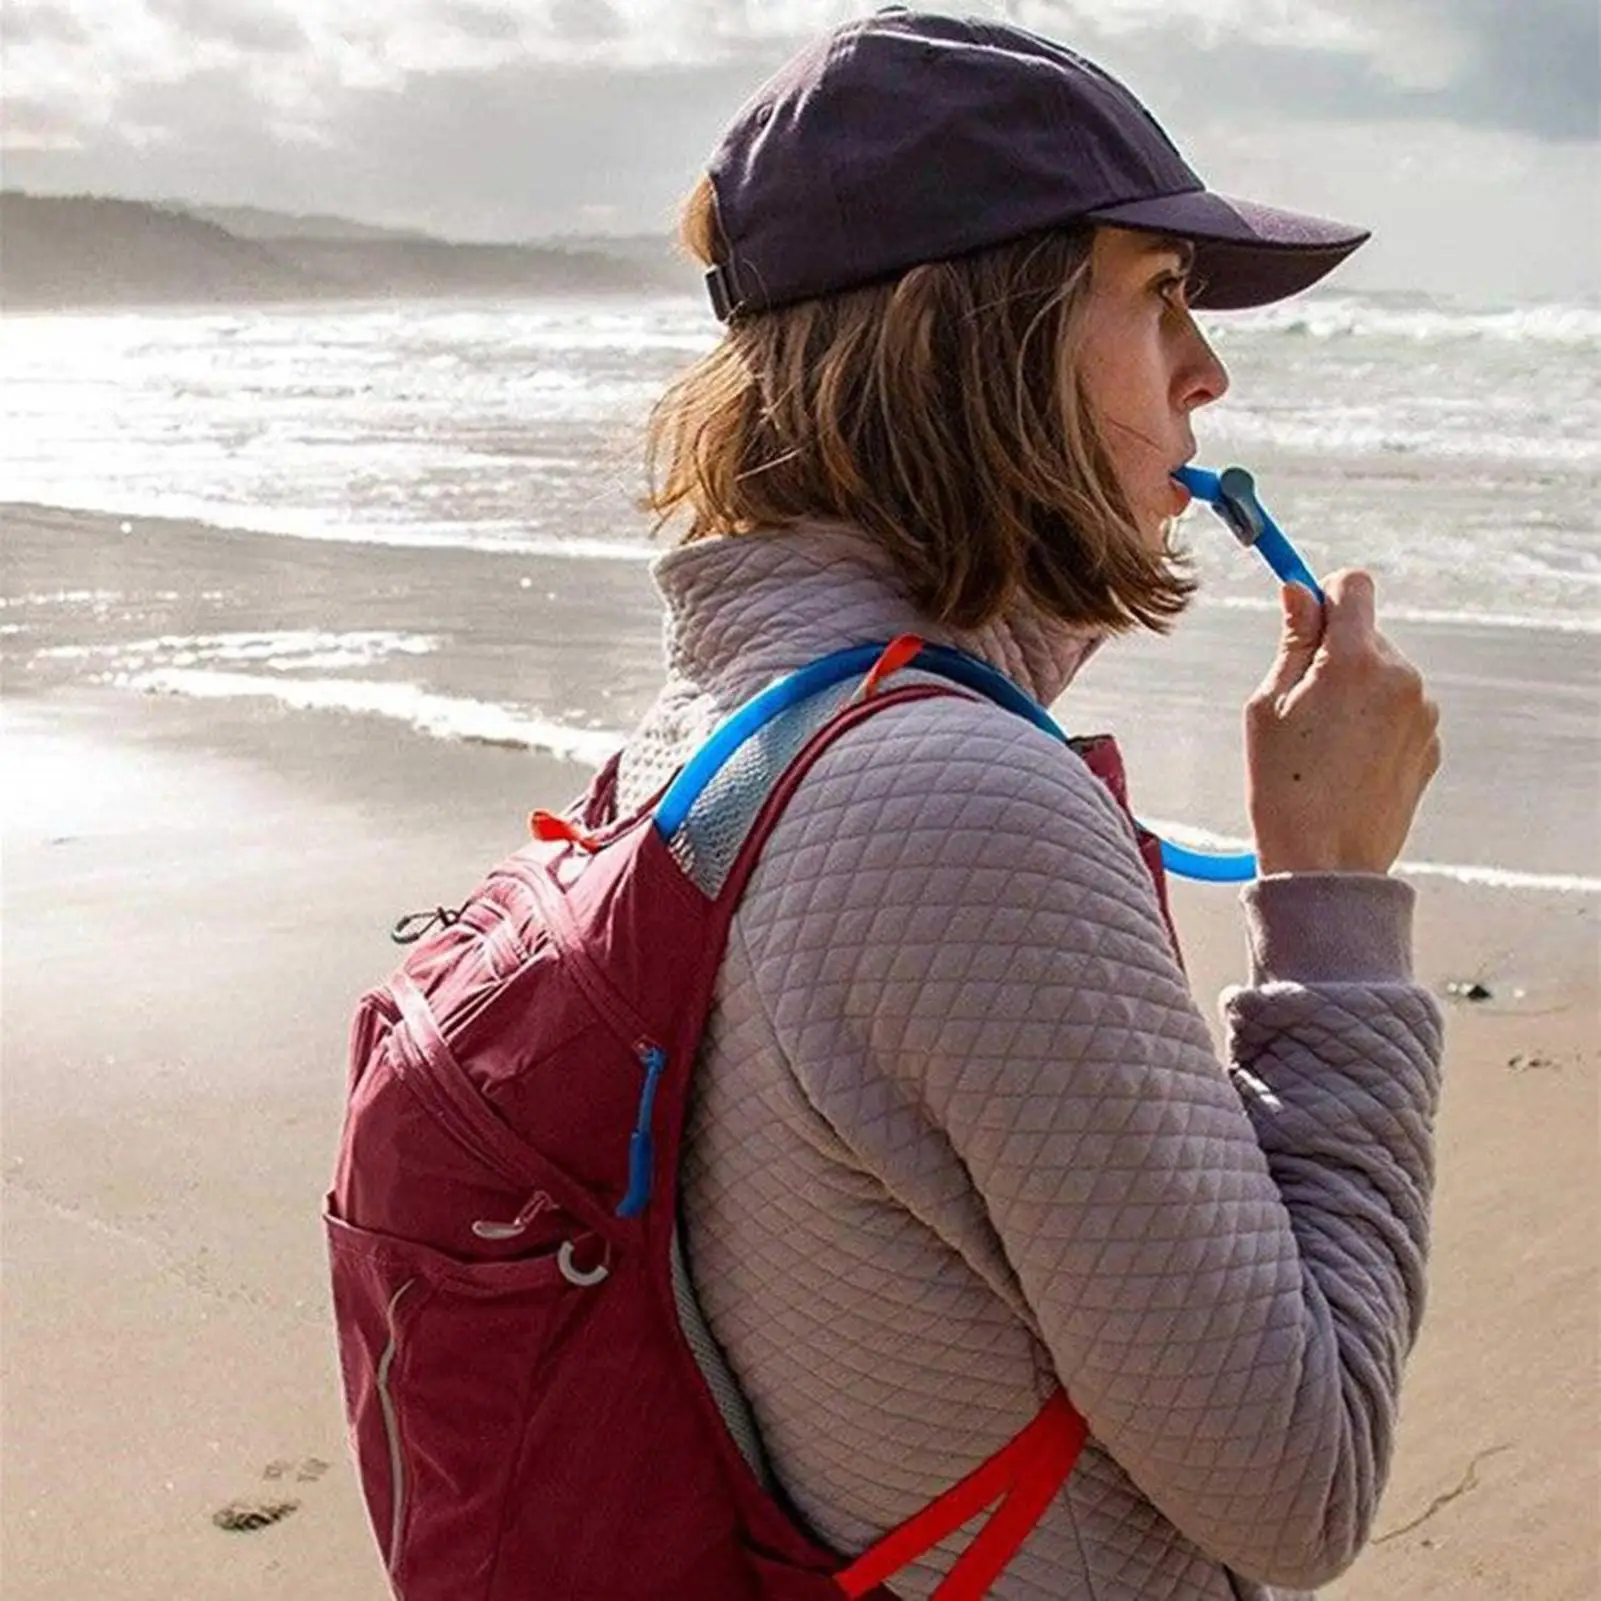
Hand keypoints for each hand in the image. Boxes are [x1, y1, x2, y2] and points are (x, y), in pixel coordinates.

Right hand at [1244, 571, 1440, 875]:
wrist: (1326, 865)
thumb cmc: (1284, 789)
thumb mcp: (1267, 706)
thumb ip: (1292, 642)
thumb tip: (1299, 592)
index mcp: (1357, 661)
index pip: (1354, 586)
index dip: (1324, 594)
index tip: (1303, 619)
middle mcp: (1402, 678)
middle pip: (1366, 633)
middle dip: (1334, 654)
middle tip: (1300, 708)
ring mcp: (1423, 714)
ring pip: (1383, 675)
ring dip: (1355, 692)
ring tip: (1323, 745)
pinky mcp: (1431, 744)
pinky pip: (1398, 712)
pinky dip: (1373, 724)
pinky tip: (1347, 763)